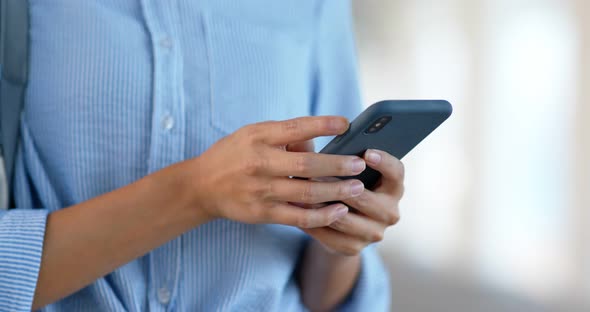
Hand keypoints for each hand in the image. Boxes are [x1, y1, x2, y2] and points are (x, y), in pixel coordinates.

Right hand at [188, 116, 367, 227]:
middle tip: (359, 164)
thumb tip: (319, 135)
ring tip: (357, 188)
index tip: (346, 124)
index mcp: (258, 137)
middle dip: (337, 165)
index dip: (322, 125)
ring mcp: (261, 190)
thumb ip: (283, 134)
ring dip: (336, 191)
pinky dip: (321, 216)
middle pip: (306, 164)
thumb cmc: (233, 155)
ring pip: (306, 193)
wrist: (201, 186)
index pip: (295, 128)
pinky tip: (338, 211)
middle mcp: (260, 162)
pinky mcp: (262, 213)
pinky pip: (298, 217)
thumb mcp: (252, 134)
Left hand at [299, 146, 403, 255]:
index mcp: (393, 188)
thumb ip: (332, 154)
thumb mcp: (344, 170)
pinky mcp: (354, 248)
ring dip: (321, 206)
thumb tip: (305, 139)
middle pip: (366, 199)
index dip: (384, 163)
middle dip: (339, 185)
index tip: (367, 152)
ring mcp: (373, 233)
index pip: (396, 173)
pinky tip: (297, 211)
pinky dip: (313, 223)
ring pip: (345, 219)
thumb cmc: (343, 185)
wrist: (340, 226)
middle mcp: (389, 212)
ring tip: (301, 193)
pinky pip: (330, 236)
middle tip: (315, 173)